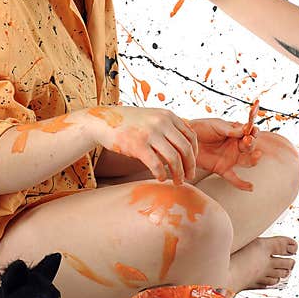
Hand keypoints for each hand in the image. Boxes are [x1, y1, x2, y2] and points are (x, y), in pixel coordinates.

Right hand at [83, 106, 197, 183]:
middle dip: (190, 166)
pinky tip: (161, 178)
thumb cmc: (130, 123)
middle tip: (189, 177)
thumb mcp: (153, 117)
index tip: (192, 163)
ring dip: (178, 174)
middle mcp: (161, 122)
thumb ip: (169, 127)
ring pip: (174, 158)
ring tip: (177, 182)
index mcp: (168, 115)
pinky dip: (162, 174)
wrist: (103, 121)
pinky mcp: (137, 145)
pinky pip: (156, 164)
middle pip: (186, 148)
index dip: (195, 153)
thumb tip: (185, 146)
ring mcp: (150, 133)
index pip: (191, 136)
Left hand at [188, 117, 259, 190]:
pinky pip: (234, 178)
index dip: (253, 132)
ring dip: (253, 159)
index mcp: (236, 133)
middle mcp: (235, 147)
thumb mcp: (216, 125)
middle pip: (250, 147)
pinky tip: (250, 187)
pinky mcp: (222, 169)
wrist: (186, 139)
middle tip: (248, 140)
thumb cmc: (201, 128)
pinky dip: (242, 184)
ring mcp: (230, 158)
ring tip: (256, 156)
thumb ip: (230, 129)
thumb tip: (245, 130)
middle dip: (251, 143)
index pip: (250, 133)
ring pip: (246, 162)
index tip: (253, 130)